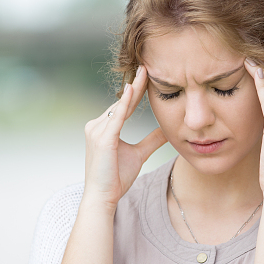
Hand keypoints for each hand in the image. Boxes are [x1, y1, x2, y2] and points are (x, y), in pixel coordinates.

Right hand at [83, 65, 166, 208]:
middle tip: (147, 65)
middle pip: (121, 102)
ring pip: (119, 106)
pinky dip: (124, 103)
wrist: (103, 197)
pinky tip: (132, 90)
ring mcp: (97, 130)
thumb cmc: (116, 178)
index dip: (135, 91)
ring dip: (133, 90)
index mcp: (103, 128)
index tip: (147, 74)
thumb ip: (151, 141)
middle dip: (135, 85)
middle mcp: (96, 125)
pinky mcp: (101, 138)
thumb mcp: (139, 154)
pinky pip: (116, 117)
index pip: (123, 105)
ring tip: (145, 72)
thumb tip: (167, 131)